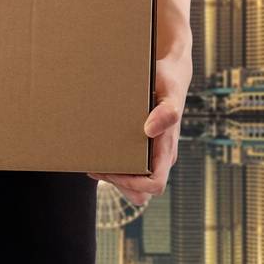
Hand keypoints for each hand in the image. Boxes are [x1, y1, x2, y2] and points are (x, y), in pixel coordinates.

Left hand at [87, 54, 188, 206]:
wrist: (168, 71)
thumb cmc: (168, 81)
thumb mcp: (170, 92)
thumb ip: (167, 112)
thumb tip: (150, 130)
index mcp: (168, 150)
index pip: (155, 185)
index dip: (134, 185)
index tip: (113, 171)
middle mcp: (160, 156)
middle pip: (141, 192)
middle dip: (119, 185)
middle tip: (97, 167)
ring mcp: (152, 153)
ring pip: (134, 183)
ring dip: (114, 178)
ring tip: (93, 162)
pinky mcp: (142, 146)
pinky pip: (130, 168)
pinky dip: (114, 167)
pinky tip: (98, 154)